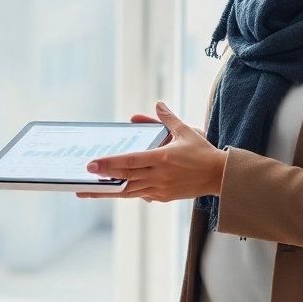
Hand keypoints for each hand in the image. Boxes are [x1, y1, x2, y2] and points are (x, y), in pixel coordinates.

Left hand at [76, 102, 226, 201]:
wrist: (220, 176)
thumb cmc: (203, 152)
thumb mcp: (186, 131)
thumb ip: (168, 118)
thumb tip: (158, 104)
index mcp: (163, 158)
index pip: (130, 161)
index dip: (110, 164)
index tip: (93, 165)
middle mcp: (159, 175)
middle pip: (125, 177)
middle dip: (103, 178)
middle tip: (83, 177)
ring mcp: (160, 188)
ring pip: (128, 191)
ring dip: (107, 192)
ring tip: (88, 192)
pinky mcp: (163, 197)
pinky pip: (139, 194)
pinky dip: (125, 192)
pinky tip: (111, 191)